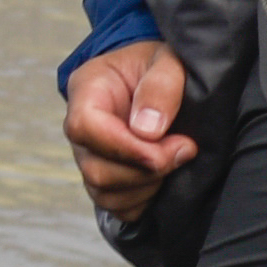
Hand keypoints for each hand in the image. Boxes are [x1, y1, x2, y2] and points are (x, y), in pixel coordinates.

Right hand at [59, 40, 193, 226]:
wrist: (160, 78)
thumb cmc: (161, 65)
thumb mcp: (168, 60)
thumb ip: (160, 86)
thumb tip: (147, 130)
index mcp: (87, 90)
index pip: (85, 127)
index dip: (125, 146)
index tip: (172, 146)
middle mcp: (81, 127)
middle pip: (95, 169)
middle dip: (146, 170)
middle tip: (185, 150)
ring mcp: (90, 156)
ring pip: (104, 193)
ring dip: (148, 186)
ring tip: (176, 161)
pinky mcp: (106, 178)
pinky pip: (117, 207)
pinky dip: (144, 201)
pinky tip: (164, 178)